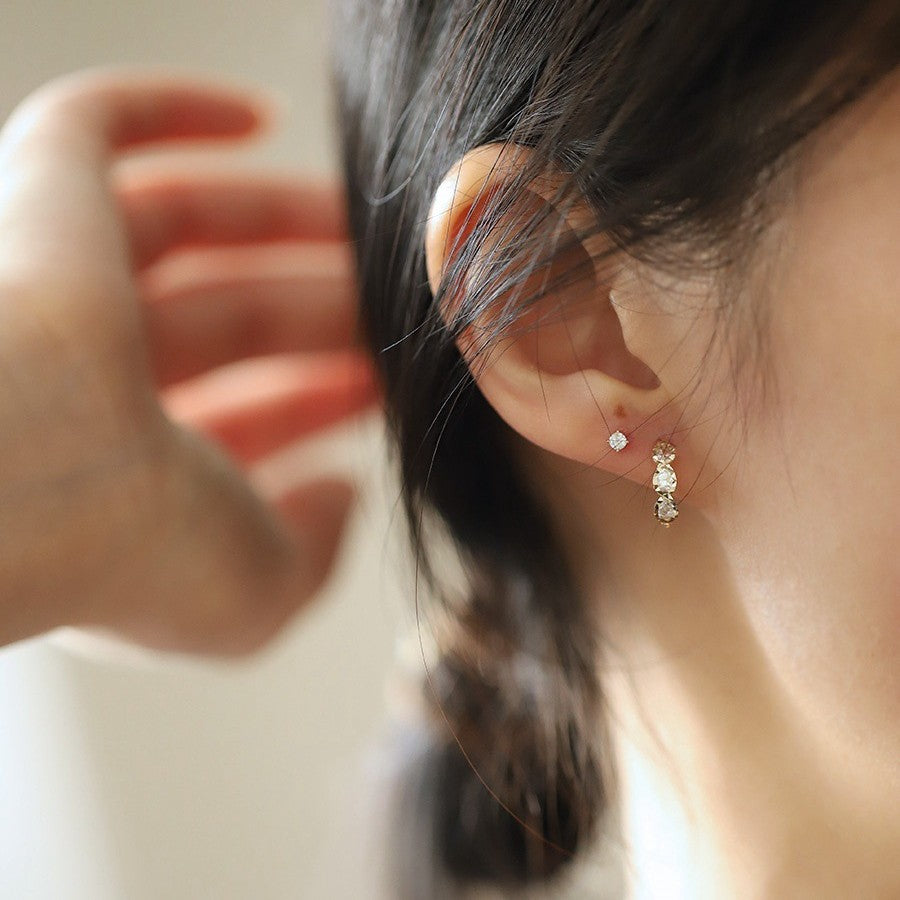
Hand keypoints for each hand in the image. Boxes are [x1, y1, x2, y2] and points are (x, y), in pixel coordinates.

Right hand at [0, 67, 377, 654]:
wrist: (20, 480)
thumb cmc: (138, 552)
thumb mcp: (255, 593)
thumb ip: (312, 556)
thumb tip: (344, 496)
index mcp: (135, 474)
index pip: (249, 420)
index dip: (322, 399)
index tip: (393, 381)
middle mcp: (90, 380)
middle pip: (234, 319)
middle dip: (325, 311)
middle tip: (409, 299)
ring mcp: (60, 288)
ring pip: (186, 230)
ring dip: (283, 221)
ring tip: (376, 222)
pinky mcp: (39, 201)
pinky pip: (93, 129)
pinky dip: (170, 107)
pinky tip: (256, 115)